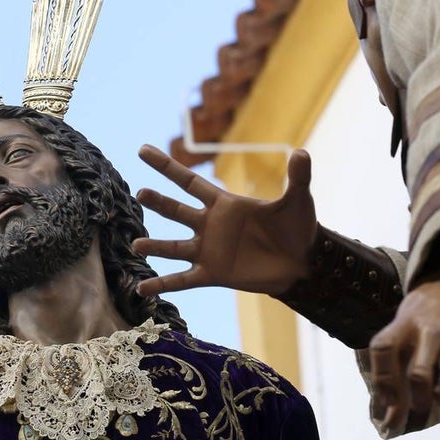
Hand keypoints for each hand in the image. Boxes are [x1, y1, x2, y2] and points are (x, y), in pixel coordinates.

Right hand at [132, 145, 316, 295]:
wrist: (303, 264)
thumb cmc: (299, 229)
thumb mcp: (298, 200)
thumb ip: (298, 177)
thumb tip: (303, 152)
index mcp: (224, 204)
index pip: (189, 181)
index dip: (166, 166)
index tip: (143, 150)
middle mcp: (210, 225)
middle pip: (176, 211)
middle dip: (159, 202)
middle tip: (141, 193)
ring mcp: (208, 251)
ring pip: (174, 248)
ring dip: (155, 247)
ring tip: (136, 244)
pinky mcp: (211, 274)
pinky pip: (182, 280)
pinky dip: (162, 284)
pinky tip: (142, 289)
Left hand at [369, 280, 439, 434]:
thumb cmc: (431, 308)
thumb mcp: (406, 320)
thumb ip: (396, 357)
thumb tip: (386, 410)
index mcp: (405, 321)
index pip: (383, 350)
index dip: (382, 383)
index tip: (387, 406)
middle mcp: (433, 326)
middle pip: (419, 374)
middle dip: (418, 402)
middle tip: (421, 408)